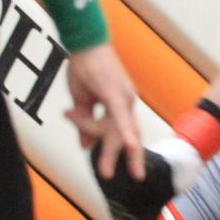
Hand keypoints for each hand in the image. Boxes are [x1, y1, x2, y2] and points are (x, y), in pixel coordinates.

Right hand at [63, 44, 144, 180]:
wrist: (83, 41)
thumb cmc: (84, 67)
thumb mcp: (82, 100)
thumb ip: (85, 123)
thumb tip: (85, 146)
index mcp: (120, 106)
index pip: (123, 132)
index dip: (125, 150)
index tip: (125, 167)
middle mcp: (126, 103)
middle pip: (127, 135)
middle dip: (131, 159)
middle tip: (137, 178)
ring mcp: (122, 97)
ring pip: (118, 129)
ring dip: (113, 151)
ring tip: (107, 172)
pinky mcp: (114, 92)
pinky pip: (119, 115)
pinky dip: (125, 131)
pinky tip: (130, 145)